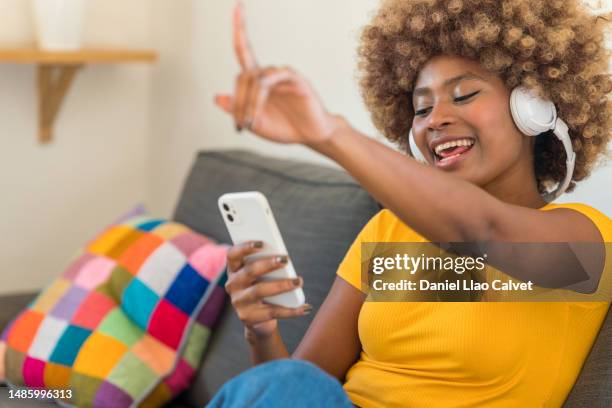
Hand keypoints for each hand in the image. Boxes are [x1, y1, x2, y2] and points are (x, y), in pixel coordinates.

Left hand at [214, 3, 341, 144]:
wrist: (311, 135)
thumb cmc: (285, 127)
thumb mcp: (255, 123)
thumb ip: (237, 111)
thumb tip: (217, 97)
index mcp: (257, 82)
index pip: (244, 51)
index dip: (239, 29)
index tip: (238, 6)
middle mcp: (268, 74)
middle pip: (243, 75)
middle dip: (238, 100)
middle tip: (241, 123)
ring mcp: (282, 75)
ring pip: (256, 80)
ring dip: (249, 101)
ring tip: (252, 121)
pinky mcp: (295, 79)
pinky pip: (275, 77)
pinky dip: (263, 91)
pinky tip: (262, 105)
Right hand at [225, 241, 311, 339]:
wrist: (259, 320)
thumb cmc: (263, 289)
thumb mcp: (262, 276)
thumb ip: (267, 265)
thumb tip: (285, 259)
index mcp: (234, 270)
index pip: (233, 255)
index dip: (244, 247)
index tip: (261, 243)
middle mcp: (233, 285)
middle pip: (249, 271)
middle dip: (268, 264)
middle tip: (286, 260)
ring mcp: (239, 302)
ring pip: (259, 290)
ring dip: (281, 285)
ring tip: (298, 281)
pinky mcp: (249, 317)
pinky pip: (272, 312)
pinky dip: (291, 310)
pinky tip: (304, 307)